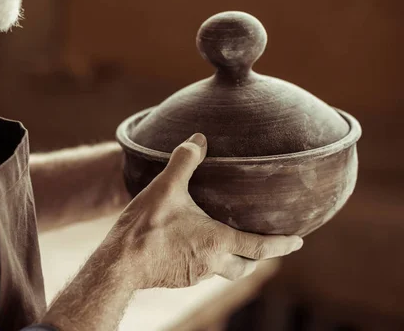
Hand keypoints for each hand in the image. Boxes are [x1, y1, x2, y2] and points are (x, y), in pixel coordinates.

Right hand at [106, 133, 302, 288]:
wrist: (120, 263)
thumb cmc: (145, 226)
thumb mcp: (165, 188)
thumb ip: (185, 161)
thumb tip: (199, 138)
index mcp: (216, 241)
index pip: (260, 247)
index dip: (282, 245)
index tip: (298, 242)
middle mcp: (211, 262)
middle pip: (245, 267)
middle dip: (257, 259)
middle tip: (264, 248)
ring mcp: (194, 274)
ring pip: (223, 271)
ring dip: (232, 261)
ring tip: (228, 245)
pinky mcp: (178, 279)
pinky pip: (201, 272)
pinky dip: (206, 261)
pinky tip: (193, 248)